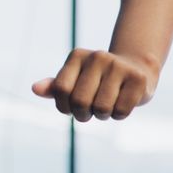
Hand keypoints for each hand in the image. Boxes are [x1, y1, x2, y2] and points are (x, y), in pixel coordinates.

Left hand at [32, 48, 157, 121]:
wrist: (136, 68)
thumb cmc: (98, 79)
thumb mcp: (75, 80)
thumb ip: (55, 87)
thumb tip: (35, 89)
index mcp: (77, 56)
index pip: (61, 90)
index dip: (63, 107)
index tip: (70, 109)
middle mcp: (98, 57)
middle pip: (80, 101)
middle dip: (82, 115)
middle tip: (88, 113)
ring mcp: (119, 66)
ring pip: (101, 108)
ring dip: (102, 116)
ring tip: (105, 106)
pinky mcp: (137, 79)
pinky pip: (121, 111)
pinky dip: (118, 115)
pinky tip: (121, 104)